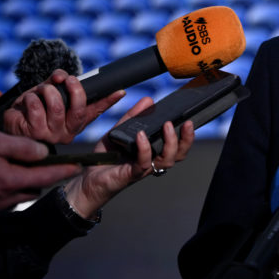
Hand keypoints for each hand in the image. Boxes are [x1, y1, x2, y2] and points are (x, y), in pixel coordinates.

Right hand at [0, 131, 82, 224]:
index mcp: (8, 183)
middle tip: (36, 161)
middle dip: (38, 176)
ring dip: (16, 184)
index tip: (79, 166)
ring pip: (13, 197)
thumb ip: (22, 147)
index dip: (65, 170)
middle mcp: (1, 203)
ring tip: (7, 167)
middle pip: (31, 189)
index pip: (47, 177)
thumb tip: (44, 152)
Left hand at [2, 70, 123, 143]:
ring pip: (56, 103)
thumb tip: (65, 77)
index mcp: (73, 123)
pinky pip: (35, 105)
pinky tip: (24, 104)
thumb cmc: (29, 111)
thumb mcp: (48, 95)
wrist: (6, 128)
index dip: (108, 101)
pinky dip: (28, 98)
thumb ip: (58, 84)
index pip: (94, 111)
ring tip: (38, 92)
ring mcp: (50, 134)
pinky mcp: (32, 133)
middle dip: (74, 88)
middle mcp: (65, 132)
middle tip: (67, 78)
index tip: (120, 90)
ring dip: (45, 90)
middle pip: (78, 107)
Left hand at [61, 96, 193, 218]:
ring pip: (168, 160)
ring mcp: (143, 169)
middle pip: (179, 155)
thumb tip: (149, 100)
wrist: (88, 178)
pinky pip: (144, 162)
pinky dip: (145, 148)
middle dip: (186, 139)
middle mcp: (152, 162)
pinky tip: (141, 135)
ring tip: (167, 125)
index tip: (189, 119)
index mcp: (153, 152)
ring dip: (171, 142)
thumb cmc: (106, 157)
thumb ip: (134, 116)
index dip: (187, 135)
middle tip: (187, 123)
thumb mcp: (120, 131)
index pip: (177, 146)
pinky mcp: (131, 174)